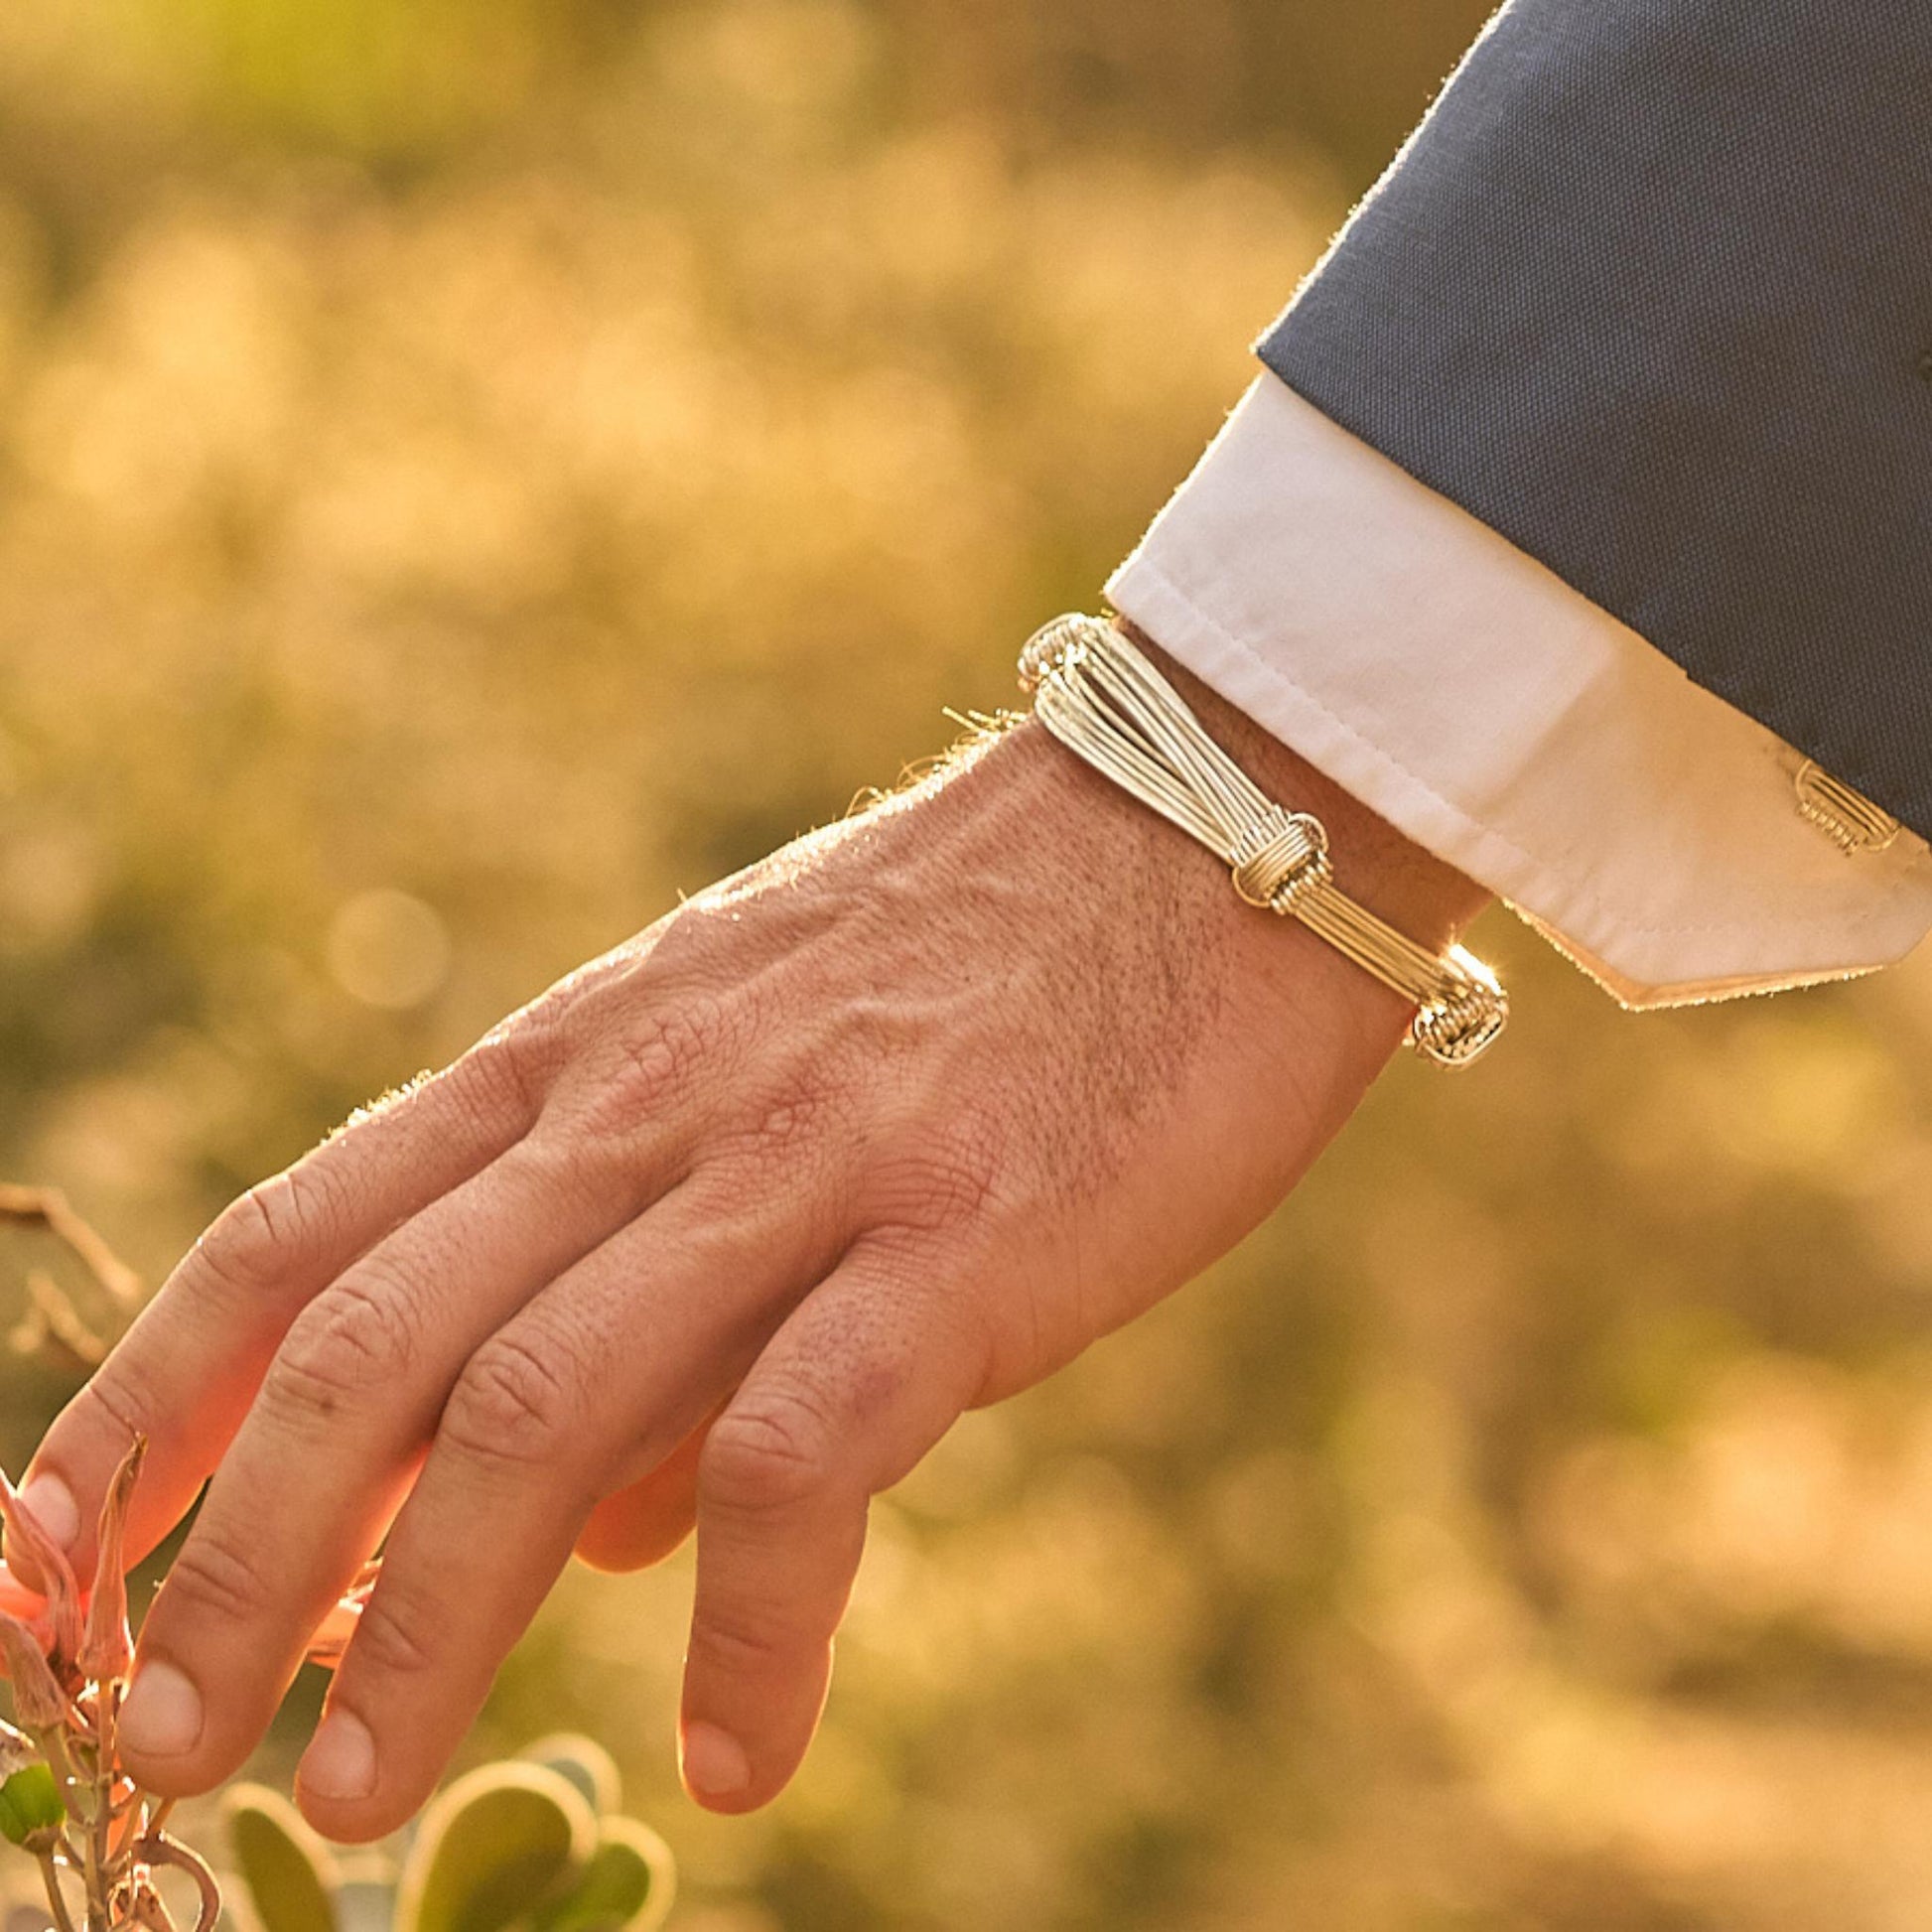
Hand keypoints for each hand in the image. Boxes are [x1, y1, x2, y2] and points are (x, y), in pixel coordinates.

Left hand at [8, 630, 1487, 1838]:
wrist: (1196, 829)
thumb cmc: (979, 973)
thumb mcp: (763, 1087)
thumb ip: (655, 1300)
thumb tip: (582, 1540)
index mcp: (583, 1060)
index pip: (306, 1230)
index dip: (151, 1396)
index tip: (46, 1553)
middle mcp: (648, 1106)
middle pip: (377, 1349)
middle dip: (235, 1561)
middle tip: (153, 1744)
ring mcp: (798, 1165)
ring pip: (537, 1413)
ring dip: (422, 1631)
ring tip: (351, 1803)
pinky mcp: (958, 1239)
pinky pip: (802, 1456)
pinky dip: (746, 1630)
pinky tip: (736, 1761)